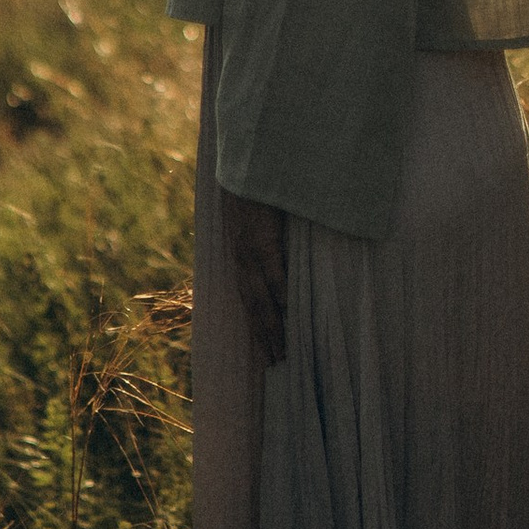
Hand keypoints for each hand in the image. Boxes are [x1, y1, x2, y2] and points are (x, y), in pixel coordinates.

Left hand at [223, 186, 288, 369]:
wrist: (246, 166)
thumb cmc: (257, 193)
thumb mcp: (257, 225)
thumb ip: (268, 247)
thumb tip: (282, 267)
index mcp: (240, 259)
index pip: (248, 301)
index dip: (257, 327)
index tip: (266, 352)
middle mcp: (241, 260)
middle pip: (253, 307)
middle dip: (265, 336)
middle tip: (278, 363)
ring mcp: (251, 250)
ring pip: (262, 296)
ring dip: (272, 324)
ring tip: (284, 350)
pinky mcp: (263, 236)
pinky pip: (273, 270)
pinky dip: (280, 292)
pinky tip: (289, 310)